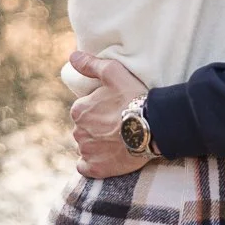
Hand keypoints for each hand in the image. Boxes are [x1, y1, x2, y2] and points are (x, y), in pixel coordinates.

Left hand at [68, 50, 150, 179]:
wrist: (152, 127)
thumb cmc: (133, 97)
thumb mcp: (113, 72)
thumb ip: (91, 64)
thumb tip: (72, 56)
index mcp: (79, 110)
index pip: (83, 110)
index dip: (99, 109)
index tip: (114, 109)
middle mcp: (78, 132)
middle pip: (85, 129)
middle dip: (97, 127)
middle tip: (118, 124)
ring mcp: (87, 152)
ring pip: (86, 147)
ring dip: (97, 144)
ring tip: (117, 141)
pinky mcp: (96, 169)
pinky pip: (86, 167)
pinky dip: (93, 163)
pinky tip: (106, 157)